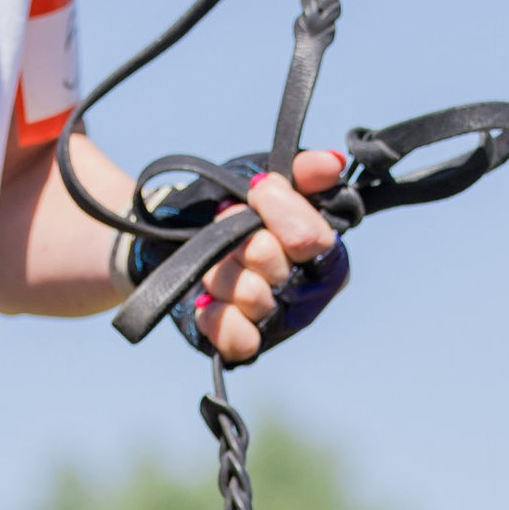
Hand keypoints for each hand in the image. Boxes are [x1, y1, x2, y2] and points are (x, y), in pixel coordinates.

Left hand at [195, 150, 345, 362]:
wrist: (176, 243)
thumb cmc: (231, 212)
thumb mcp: (263, 181)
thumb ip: (301, 171)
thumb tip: (331, 163)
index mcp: (324, 253)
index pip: (312, 238)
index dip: (279, 211)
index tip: (255, 190)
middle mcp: (308, 293)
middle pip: (274, 263)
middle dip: (239, 237)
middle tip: (225, 224)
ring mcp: (278, 324)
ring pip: (251, 296)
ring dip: (221, 270)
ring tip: (214, 261)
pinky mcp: (247, 346)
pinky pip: (239, 338)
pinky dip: (216, 315)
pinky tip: (207, 300)